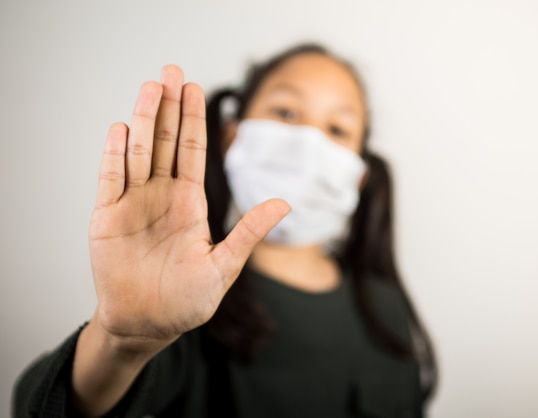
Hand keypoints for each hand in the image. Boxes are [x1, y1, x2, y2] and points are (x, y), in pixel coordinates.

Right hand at [88, 65, 288, 352]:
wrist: (148, 324)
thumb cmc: (187, 300)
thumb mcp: (224, 266)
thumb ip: (249, 233)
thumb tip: (285, 204)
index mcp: (190, 203)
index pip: (191, 151)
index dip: (191, 119)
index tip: (193, 88)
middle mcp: (161, 196)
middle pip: (164, 142)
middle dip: (167, 107)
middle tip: (170, 71)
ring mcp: (133, 204)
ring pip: (137, 152)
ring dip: (142, 120)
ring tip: (148, 87)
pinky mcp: (106, 218)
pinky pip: (109, 179)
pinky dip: (113, 154)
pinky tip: (119, 128)